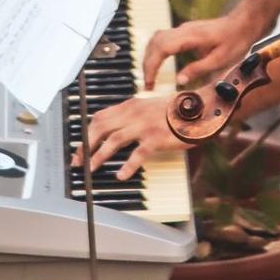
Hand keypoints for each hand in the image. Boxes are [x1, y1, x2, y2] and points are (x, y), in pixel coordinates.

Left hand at [70, 96, 187, 178]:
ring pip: (114, 140)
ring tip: (91, 169)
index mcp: (132, 105)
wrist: (200, 108)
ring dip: (98, 156)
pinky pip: (138, 153)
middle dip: (86, 145)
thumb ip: (133, 114)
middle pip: (101, 128)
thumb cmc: (177, 109)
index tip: (81, 147)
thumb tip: (116, 127)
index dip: (87, 133)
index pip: (100, 117)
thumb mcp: (150, 105)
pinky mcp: (157, 138)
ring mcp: (145, 125)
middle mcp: (135, 113)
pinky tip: (121, 175)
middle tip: (79, 161)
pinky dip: (127, 165)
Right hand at [142, 12, 258, 88]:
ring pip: (156, 39)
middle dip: (147, 64)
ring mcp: (183, 28)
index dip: (152, 66)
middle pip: (154, 43)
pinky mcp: (185, 31)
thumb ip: (198, 69)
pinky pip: (163, 38)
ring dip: (150, 57)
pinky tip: (157, 63)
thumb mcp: (220, 60)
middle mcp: (183, 30)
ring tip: (150, 76)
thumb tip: (178, 80)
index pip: (161, 49)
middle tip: (147, 84)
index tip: (149, 82)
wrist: (244, 22)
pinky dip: (156, 51)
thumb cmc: (235, 39)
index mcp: (190, 36)